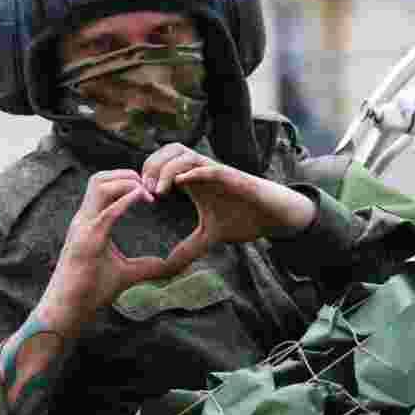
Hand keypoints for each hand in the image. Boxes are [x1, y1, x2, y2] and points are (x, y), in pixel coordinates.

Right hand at [39, 169, 181, 335]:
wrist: (67, 310)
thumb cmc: (91, 292)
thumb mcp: (125, 274)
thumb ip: (145, 266)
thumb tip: (169, 265)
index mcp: (90, 223)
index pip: (102, 187)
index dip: (125, 181)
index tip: (149, 191)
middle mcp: (84, 220)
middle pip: (99, 178)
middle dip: (126, 175)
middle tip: (150, 188)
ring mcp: (83, 228)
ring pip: (99, 186)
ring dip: (125, 183)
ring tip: (147, 194)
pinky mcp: (87, 240)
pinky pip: (106, 212)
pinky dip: (125, 201)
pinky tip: (142, 199)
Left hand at [141, 144, 317, 270]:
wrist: (274, 217)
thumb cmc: (245, 218)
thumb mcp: (210, 235)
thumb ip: (190, 246)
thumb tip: (169, 264)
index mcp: (194, 180)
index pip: (164, 162)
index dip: (148, 173)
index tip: (140, 196)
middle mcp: (203, 170)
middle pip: (170, 150)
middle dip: (152, 165)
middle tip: (145, 190)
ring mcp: (217, 171)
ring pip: (185, 153)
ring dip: (167, 168)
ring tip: (158, 190)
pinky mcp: (233, 177)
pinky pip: (209, 168)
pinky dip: (194, 172)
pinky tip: (182, 184)